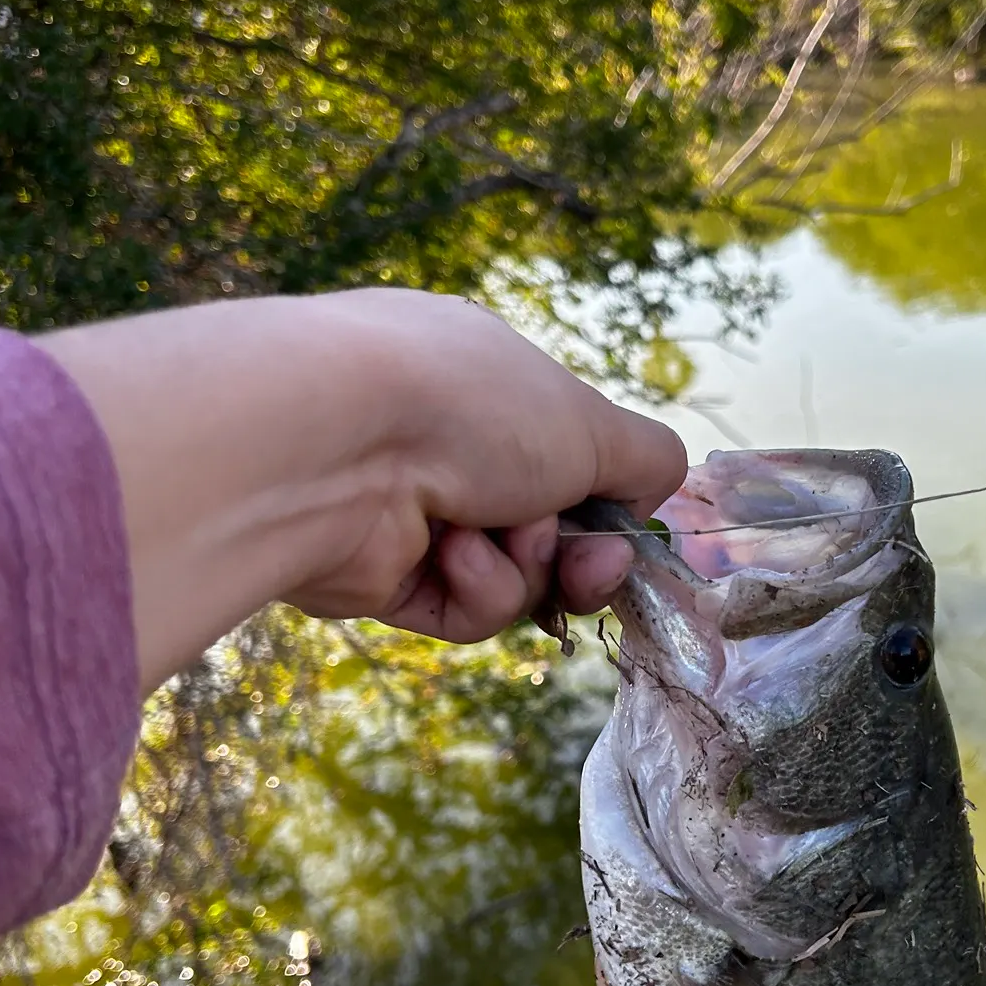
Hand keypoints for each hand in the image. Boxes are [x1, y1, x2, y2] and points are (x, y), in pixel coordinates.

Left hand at [280, 289, 685, 641]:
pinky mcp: (374, 574)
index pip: (565, 450)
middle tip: (592, 566)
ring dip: (523, 566)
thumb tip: (652, 495)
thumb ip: (645, 457)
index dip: (605, 499)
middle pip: (546, 523)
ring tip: (498, 538)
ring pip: (510, 572)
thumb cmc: (471, 406)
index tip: (626, 529)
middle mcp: (443, 438)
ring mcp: (406, 506)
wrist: (333, 444)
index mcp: (487, 379)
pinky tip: (449, 557)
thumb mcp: (591, 419)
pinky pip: (459, 606)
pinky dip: (472, 589)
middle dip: (579, 553)